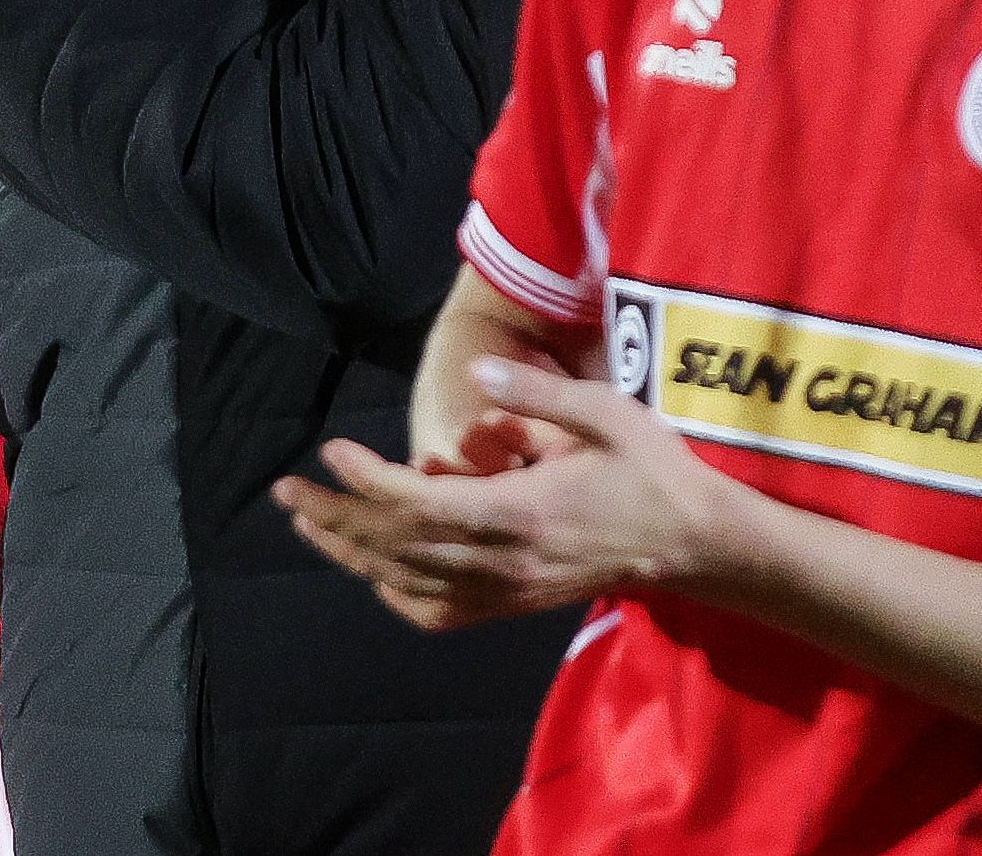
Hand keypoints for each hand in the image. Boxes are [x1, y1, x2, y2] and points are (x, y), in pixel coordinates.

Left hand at [272, 357, 723, 630]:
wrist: (696, 546)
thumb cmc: (653, 470)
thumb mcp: (606, 411)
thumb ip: (538, 392)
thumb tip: (477, 369)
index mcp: (521, 512)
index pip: (420, 503)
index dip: (367, 481)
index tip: (332, 451)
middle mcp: (503, 560)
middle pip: (397, 547)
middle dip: (335, 519)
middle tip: (285, 491)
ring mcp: (507, 589)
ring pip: (408, 583)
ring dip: (351, 555)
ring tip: (309, 527)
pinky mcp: (514, 603)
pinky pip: (441, 613)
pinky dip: (397, 596)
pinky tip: (375, 573)